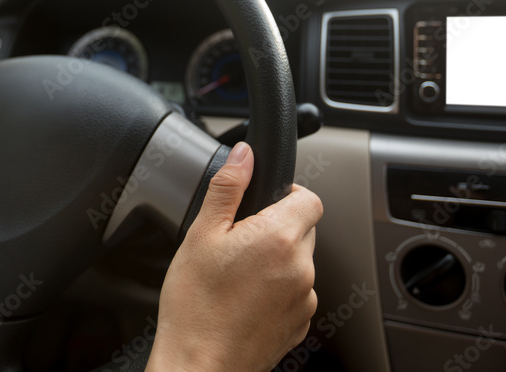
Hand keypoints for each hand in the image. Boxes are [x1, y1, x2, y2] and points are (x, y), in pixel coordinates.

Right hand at [148, 142, 322, 370]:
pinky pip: (296, 292)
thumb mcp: (201, 234)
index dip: (287, 193)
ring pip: (299, 262)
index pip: (310, 198)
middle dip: (277, 227)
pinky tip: (245, 298)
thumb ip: (227, 188)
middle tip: (239, 241)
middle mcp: (301, 267)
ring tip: (237, 275)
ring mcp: (304, 298)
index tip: (264, 202)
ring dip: (277, 260)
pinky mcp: (300, 323)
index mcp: (279, 237)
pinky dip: (277, 289)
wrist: (199, 365)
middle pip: (304, 229)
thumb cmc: (195, 306)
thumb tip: (244, 154)